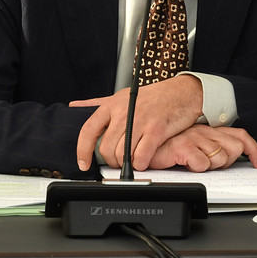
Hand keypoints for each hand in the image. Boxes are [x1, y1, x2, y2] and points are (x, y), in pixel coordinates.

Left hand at [70, 75, 203, 171]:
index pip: (88, 130)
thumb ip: (97, 102)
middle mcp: (123, 113)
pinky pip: (141, 157)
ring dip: (127, 164)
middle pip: (106, 149)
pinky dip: (141, 164)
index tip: (84, 164)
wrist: (182, 93)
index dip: (82, 151)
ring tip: (134, 159)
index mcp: (112, 105)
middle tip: (120, 161)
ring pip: (122, 155)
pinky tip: (144, 160)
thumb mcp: (122, 96)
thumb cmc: (153, 96)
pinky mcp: (156, 130)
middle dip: (111, 161)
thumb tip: (74, 106)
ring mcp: (140, 121)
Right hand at [146, 124, 256, 171]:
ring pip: (219, 158)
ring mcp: (194, 138)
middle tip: (211, 165)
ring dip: (210, 167)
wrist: (147, 147)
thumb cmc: (171, 148)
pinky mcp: (183, 147)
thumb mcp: (198, 146)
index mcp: (211, 131)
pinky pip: (202, 164)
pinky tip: (187, 164)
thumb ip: (214, 149)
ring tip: (196, 164)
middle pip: (234, 149)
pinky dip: (196, 169)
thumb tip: (232, 160)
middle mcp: (205, 132)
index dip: (253, 150)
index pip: (240, 136)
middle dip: (227, 162)